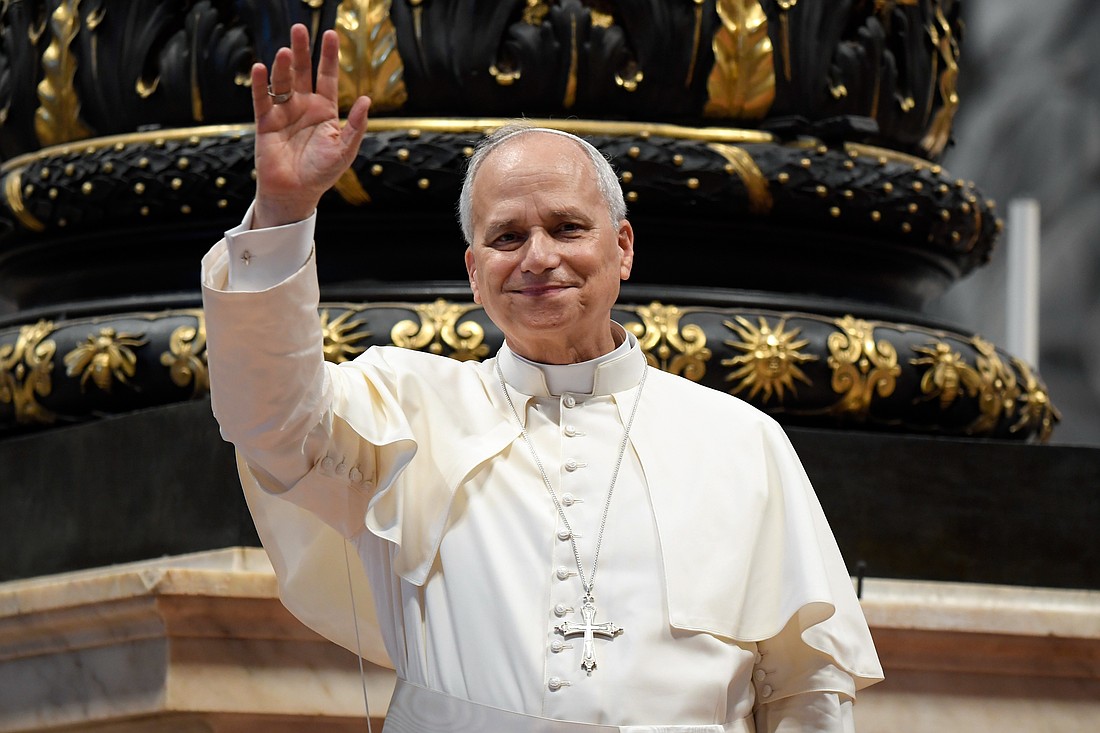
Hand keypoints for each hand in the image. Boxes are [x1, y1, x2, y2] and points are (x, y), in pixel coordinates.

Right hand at [250, 23, 371, 228]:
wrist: (296, 193)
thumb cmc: (322, 173)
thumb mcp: (345, 150)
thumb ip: (355, 126)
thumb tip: (366, 100)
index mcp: (325, 110)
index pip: (327, 77)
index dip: (329, 57)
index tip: (331, 34)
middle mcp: (303, 107)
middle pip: (303, 72)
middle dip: (302, 50)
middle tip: (300, 28)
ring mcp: (284, 113)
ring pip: (282, 82)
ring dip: (283, 66)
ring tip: (286, 51)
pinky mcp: (266, 123)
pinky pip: (262, 100)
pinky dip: (260, 84)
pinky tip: (260, 68)